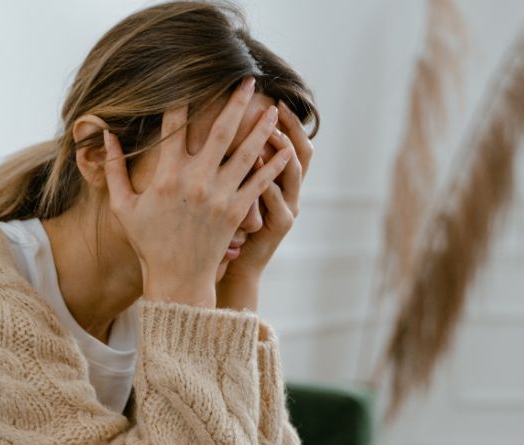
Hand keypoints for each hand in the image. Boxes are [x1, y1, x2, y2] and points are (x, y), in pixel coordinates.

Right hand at [101, 77, 292, 307]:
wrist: (177, 278)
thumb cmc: (148, 242)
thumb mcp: (123, 206)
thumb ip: (113, 170)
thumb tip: (106, 136)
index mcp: (167, 175)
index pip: (175, 126)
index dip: (182, 99)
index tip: (190, 79)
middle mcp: (196, 180)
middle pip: (221, 130)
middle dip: (236, 102)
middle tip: (248, 79)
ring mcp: (220, 195)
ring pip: (247, 152)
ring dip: (261, 127)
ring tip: (273, 108)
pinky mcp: (237, 211)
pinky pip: (260, 182)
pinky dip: (274, 164)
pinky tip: (285, 148)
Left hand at [217, 100, 312, 311]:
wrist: (232, 266)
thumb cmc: (227, 228)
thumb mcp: (235, 193)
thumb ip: (235, 164)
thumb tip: (222, 128)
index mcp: (280, 180)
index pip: (290, 142)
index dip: (288, 121)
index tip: (272, 97)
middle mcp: (290, 191)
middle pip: (301, 151)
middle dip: (290, 127)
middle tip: (276, 106)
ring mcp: (288, 207)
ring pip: (293, 173)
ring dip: (282, 150)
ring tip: (269, 131)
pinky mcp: (280, 225)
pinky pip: (277, 200)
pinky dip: (269, 181)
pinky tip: (258, 165)